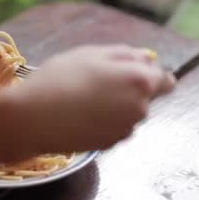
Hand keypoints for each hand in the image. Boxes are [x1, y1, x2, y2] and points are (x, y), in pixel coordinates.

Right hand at [5, 44, 174, 154]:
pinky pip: (113, 129)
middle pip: (144, 98)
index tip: (127, 73)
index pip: (165, 81)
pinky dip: (103, 123)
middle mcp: (140, 108)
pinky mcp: (109, 145)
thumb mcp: (90, 54)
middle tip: (94, 84)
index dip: (149, 75)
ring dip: (115, 108)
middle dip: (128, 91)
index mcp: (139, 80)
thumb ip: (124, 54)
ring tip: (82, 101)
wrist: (33, 118)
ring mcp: (125, 130)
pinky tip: (79, 117)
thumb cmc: (59, 78)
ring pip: (128, 115)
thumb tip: (146, 58)